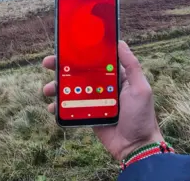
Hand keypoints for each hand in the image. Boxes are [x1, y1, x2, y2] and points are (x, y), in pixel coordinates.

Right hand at [42, 41, 163, 160]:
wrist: (136, 146)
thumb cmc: (141, 116)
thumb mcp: (140, 88)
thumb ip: (132, 66)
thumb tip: (120, 43)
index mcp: (115, 76)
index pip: (95, 59)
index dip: (80, 52)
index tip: (65, 46)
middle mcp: (103, 85)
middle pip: (78, 72)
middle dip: (61, 67)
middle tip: (47, 64)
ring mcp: (94, 100)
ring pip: (71, 89)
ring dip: (56, 87)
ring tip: (47, 90)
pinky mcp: (87, 114)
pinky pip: (70, 107)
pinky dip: (59, 106)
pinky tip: (52, 107)